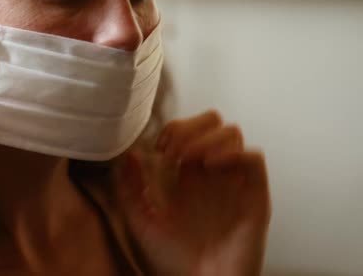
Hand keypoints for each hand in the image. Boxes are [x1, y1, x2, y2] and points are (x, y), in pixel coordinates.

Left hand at [119, 110, 270, 275]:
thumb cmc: (173, 260)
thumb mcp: (142, 222)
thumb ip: (130, 190)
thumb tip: (129, 155)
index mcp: (188, 176)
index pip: (188, 130)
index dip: (174, 128)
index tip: (160, 146)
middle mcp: (212, 174)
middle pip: (213, 123)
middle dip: (192, 126)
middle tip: (175, 149)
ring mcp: (234, 182)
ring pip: (233, 134)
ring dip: (209, 138)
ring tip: (191, 159)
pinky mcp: (254, 195)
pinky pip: (254, 158)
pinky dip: (234, 153)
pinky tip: (211, 166)